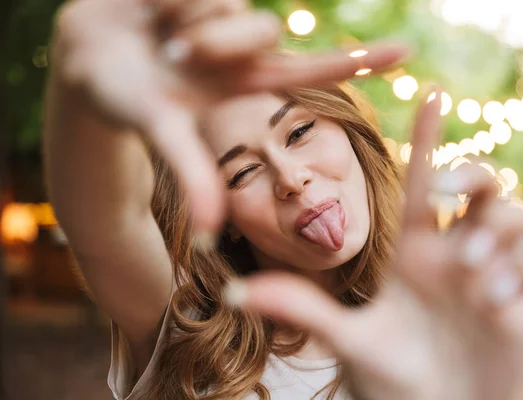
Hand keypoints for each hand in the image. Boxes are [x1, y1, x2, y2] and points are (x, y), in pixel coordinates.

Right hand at [49, 0, 408, 232]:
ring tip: (157, 34)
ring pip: (233, 4)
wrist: (84, 58)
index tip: (407, 53)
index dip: (358, 63)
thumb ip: (192, 175)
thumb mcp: (162, 133)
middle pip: (264, 30)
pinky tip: (151, 8)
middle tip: (174, 56)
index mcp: (247, 82)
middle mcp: (242, 46)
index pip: (314, 70)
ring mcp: (223, 13)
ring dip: (188, 19)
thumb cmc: (122, 101)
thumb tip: (212, 232)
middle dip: (218, 43)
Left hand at [228, 92, 522, 399]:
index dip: (428, 135)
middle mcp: (453, 253)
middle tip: (454, 205)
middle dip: (475, 179)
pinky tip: (500, 302)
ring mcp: (491, 273)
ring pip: (515, 216)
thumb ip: (301, 308)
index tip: (429, 91)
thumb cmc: (390, 380)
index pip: (424, 180)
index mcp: (414, 251)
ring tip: (473, 284)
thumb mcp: (349, 340)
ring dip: (498, 238)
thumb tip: (235, 289)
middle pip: (481, 183)